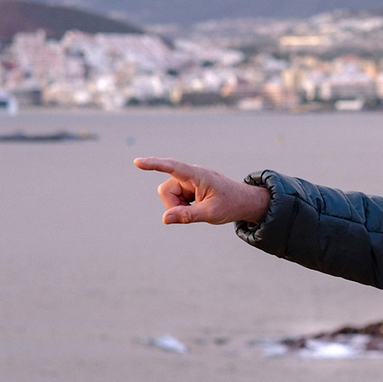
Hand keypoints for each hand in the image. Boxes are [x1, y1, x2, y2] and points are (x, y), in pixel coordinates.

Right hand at [133, 157, 270, 224]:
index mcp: (197, 175)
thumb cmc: (231, 204)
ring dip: (178, 207)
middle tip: (193, 212)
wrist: (245, 202)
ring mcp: (189, 181)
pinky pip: (175, 198)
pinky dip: (182, 207)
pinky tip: (197, 207)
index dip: (153, 165)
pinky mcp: (188, 188)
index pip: (172, 167)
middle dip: (173, 205)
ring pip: (169, 196)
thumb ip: (187, 216)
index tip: (137, 162)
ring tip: (198, 209)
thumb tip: (165, 219)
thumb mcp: (211, 214)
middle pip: (165, 190)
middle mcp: (190, 175)